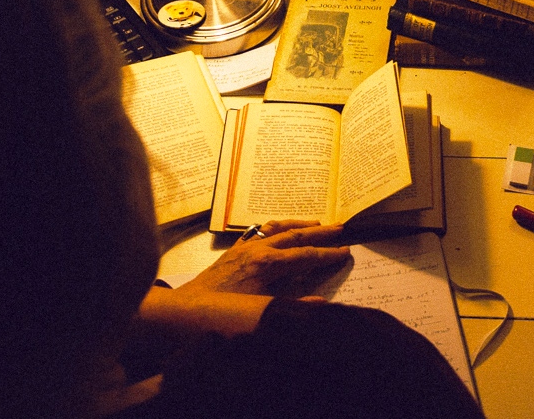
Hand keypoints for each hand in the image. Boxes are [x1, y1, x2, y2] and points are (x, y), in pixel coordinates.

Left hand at [183, 219, 350, 295]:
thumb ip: (294, 306)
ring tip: (315, 221)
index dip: (327, 254)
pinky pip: (258, 232)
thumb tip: (321, 302)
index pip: (306, 255)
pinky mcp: (233, 251)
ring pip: (276, 228)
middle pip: (295, 235)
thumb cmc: (224, 313)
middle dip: (320, 232)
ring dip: (297, 224)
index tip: (345, 251)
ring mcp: (244, 248)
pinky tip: (278, 228)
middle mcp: (257, 250)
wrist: (188, 309)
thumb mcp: (262, 311)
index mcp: (267, 264)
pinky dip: (273, 228)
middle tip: (340, 227)